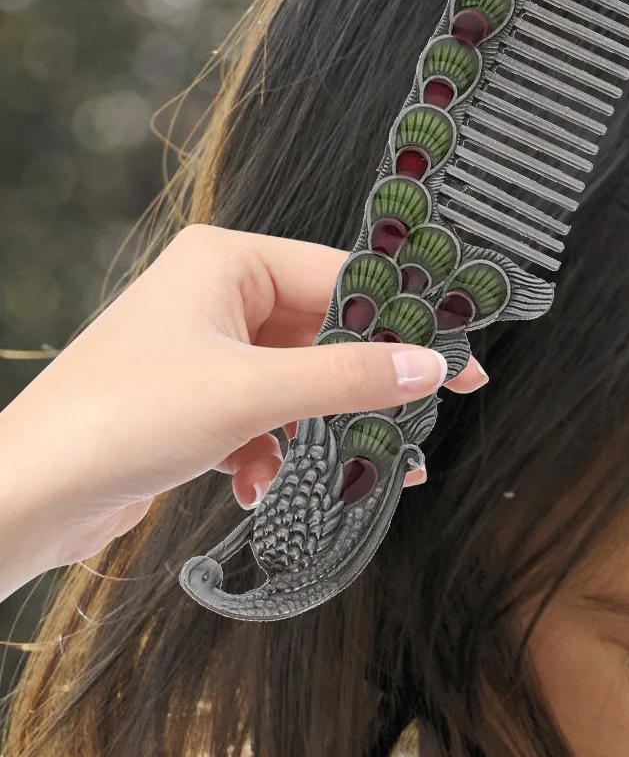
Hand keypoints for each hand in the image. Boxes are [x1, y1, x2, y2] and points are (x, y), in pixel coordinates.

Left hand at [0, 224, 487, 596]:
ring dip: (323, 434)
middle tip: (414, 428)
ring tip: (354, 474)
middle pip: (326, 336)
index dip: (404, 324)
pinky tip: (265, 489)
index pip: (342, 278)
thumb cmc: (120, 420)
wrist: (31, 493)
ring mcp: (204, 352)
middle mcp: (215, 298)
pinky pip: (267, 421)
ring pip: (301, 386)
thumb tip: (430, 366)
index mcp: (225, 263)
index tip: (459, 367)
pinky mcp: (195, 405)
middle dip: (363, 392)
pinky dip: (277, 456)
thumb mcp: (252, 394)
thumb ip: (348, 378)